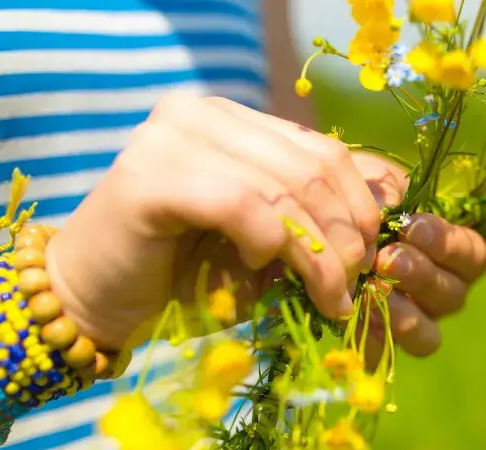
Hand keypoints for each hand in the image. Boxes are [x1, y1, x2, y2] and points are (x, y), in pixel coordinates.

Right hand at [46, 93, 380, 354]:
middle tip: (353, 284)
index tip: (372, 256)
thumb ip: (314, 215)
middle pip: (311, 168)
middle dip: (347, 236)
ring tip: (328, 297)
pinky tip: (263, 269)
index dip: (361, 204)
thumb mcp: (266, 239)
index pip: (323, 150)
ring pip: (283, 190)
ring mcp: (170, 139)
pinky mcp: (149, 178)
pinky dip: (269, 244)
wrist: (95, 300)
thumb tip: (391, 203)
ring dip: (319, 255)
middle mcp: (201, 114)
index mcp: (232, 120)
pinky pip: (241, 206)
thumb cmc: (185, 273)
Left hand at [352, 153, 485, 359]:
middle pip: (452, 297)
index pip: (472, 256)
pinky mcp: (375, 345)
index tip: (410, 227)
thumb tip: (392, 205)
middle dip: (420, 276)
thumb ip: (385, 188)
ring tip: (370, 291)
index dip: (447, 244)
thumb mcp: (368, 180)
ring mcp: (410, 322)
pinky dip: (369, 338)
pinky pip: (383, 355)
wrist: (303, 220)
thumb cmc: (348, 195)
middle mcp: (437, 292)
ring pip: (427, 335)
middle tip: (386, 259)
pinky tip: (350, 316)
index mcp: (449, 253)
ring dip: (402, 313)